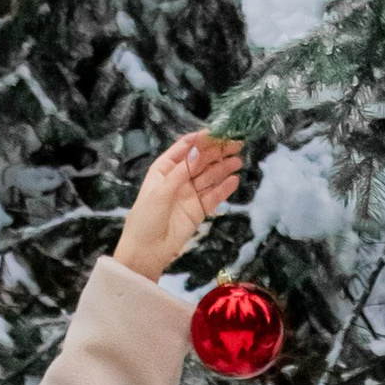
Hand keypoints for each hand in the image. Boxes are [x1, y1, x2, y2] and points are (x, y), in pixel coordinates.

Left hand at [113, 128, 245, 280]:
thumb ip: (181, 172)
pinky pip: (213, 196)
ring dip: (224, 168)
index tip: (217, 133)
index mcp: (164, 169)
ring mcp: (190, 193)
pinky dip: (224, 188)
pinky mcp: (199, 209)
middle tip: (235, 144)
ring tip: (238, 161)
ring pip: (210, 177)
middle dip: (217, 152)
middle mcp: (178, 178)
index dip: (201, 140)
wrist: (146, 251)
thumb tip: (198, 152)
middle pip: (201, 160)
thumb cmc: (146, 218)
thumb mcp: (161, 192)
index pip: (185, 148)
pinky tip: (234, 180)